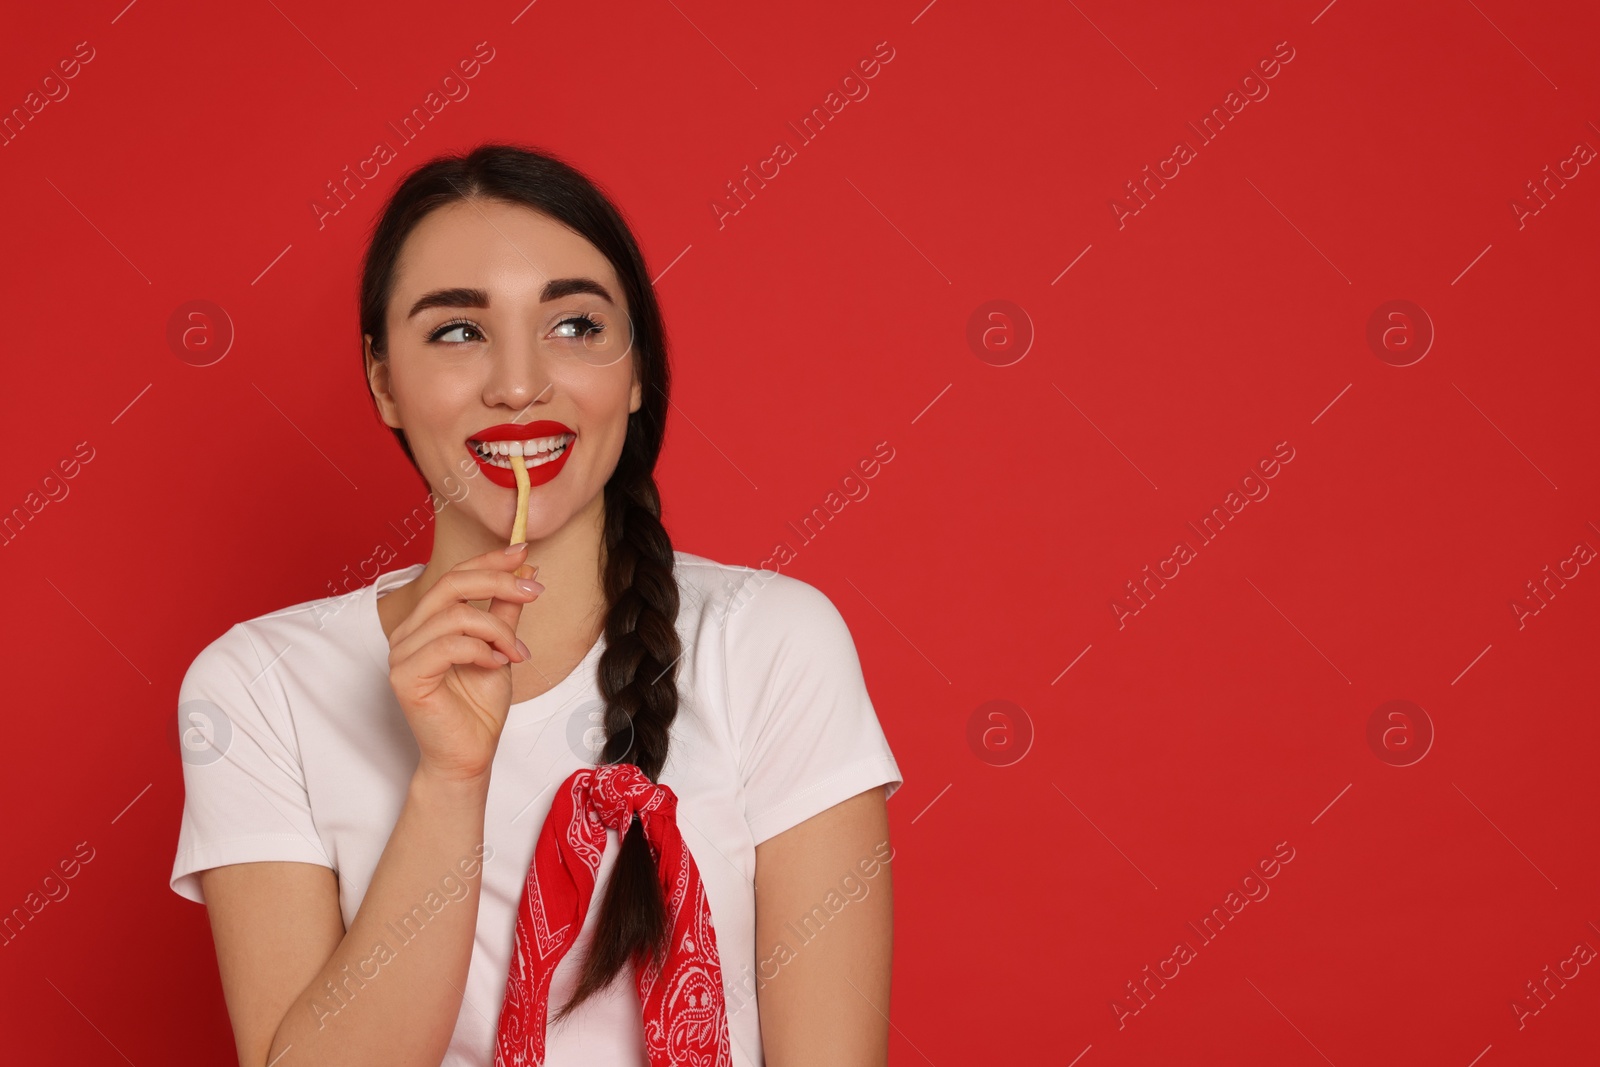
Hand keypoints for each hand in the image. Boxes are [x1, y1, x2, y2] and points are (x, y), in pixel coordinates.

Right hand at [385, 543, 542, 781]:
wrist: (470, 755)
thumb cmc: (479, 708)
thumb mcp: (500, 648)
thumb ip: (505, 611)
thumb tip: (525, 570)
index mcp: (426, 622)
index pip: (454, 576)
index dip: (489, 560)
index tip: (523, 552)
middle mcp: (407, 633)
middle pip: (450, 585)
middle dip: (498, 582)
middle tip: (534, 591)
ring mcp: (401, 654)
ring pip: (454, 616)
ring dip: (497, 630)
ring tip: (516, 653)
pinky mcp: (405, 677)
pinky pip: (448, 646)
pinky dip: (480, 651)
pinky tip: (496, 665)